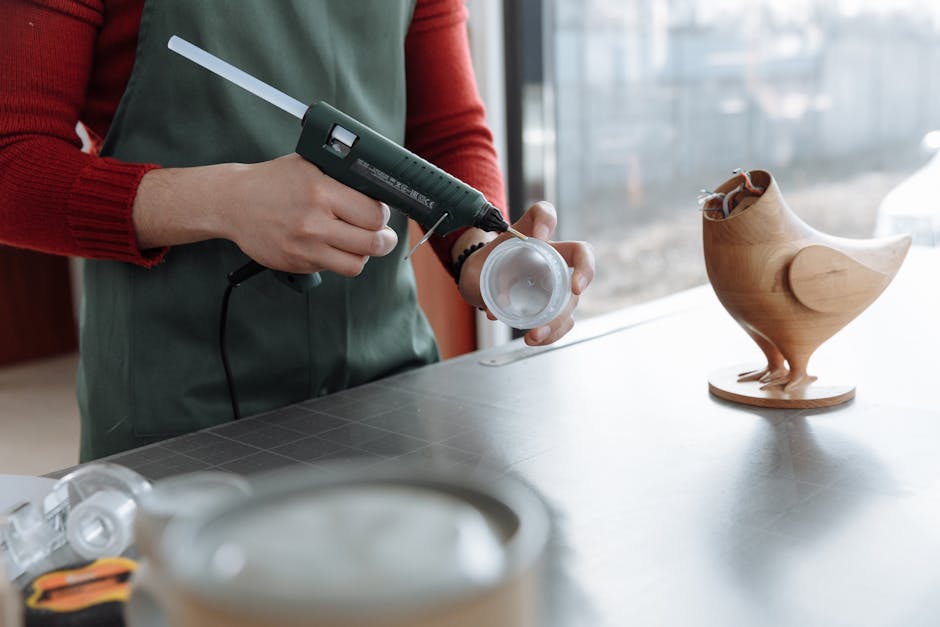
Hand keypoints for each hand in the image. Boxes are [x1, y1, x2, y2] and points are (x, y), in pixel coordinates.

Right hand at [133, 153, 397, 275]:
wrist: (233, 203)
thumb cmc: (273, 182)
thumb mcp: (309, 165)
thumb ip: (342, 177)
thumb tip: (378, 190)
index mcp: (321, 191)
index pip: (374, 214)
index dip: (382, 216)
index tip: (380, 214)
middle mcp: (314, 221)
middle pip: (371, 243)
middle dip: (383, 240)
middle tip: (384, 236)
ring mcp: (305, 247)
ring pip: (356, 264)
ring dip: (363, 255)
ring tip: (360, 245)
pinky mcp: (297, 263)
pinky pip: (332, 269)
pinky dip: (339, 260)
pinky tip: (332, 247)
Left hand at [457, 201, 594, 345]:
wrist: (482, 283)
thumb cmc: (482, 268)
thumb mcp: (473, 268)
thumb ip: (479, 283)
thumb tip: (496, 308)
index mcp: (528, 237)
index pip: (544, 213)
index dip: (547, 220)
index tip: (541, 234)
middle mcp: (548, 255)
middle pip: (579, 255)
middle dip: (584, 271)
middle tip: (575, 289)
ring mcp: (555, 282)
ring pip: (572, 296)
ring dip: (560, 317)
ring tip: (535, 333)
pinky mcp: (553, 305)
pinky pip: (564, 319)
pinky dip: (554, 332)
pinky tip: (536, 338)